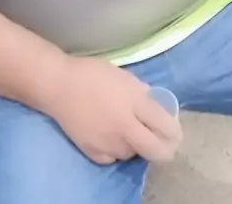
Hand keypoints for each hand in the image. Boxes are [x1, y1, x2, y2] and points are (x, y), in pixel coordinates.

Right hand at [48, 56, 182, 164]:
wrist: (57, 85)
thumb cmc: (91, 73)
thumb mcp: (123, 76)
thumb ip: (141, 92)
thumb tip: (155, 106)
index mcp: (133, 102)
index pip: (165, 126)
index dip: (174, 130)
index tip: (174, 130)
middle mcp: (124, 127)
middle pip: (156, 151)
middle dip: (165, 149)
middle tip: (162, 141)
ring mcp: (108, 143)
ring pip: (133, 154)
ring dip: (136, 145)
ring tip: (128, 130)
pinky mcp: (93, 152)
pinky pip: (114, 158)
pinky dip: (116, 150)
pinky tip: (110, 136)